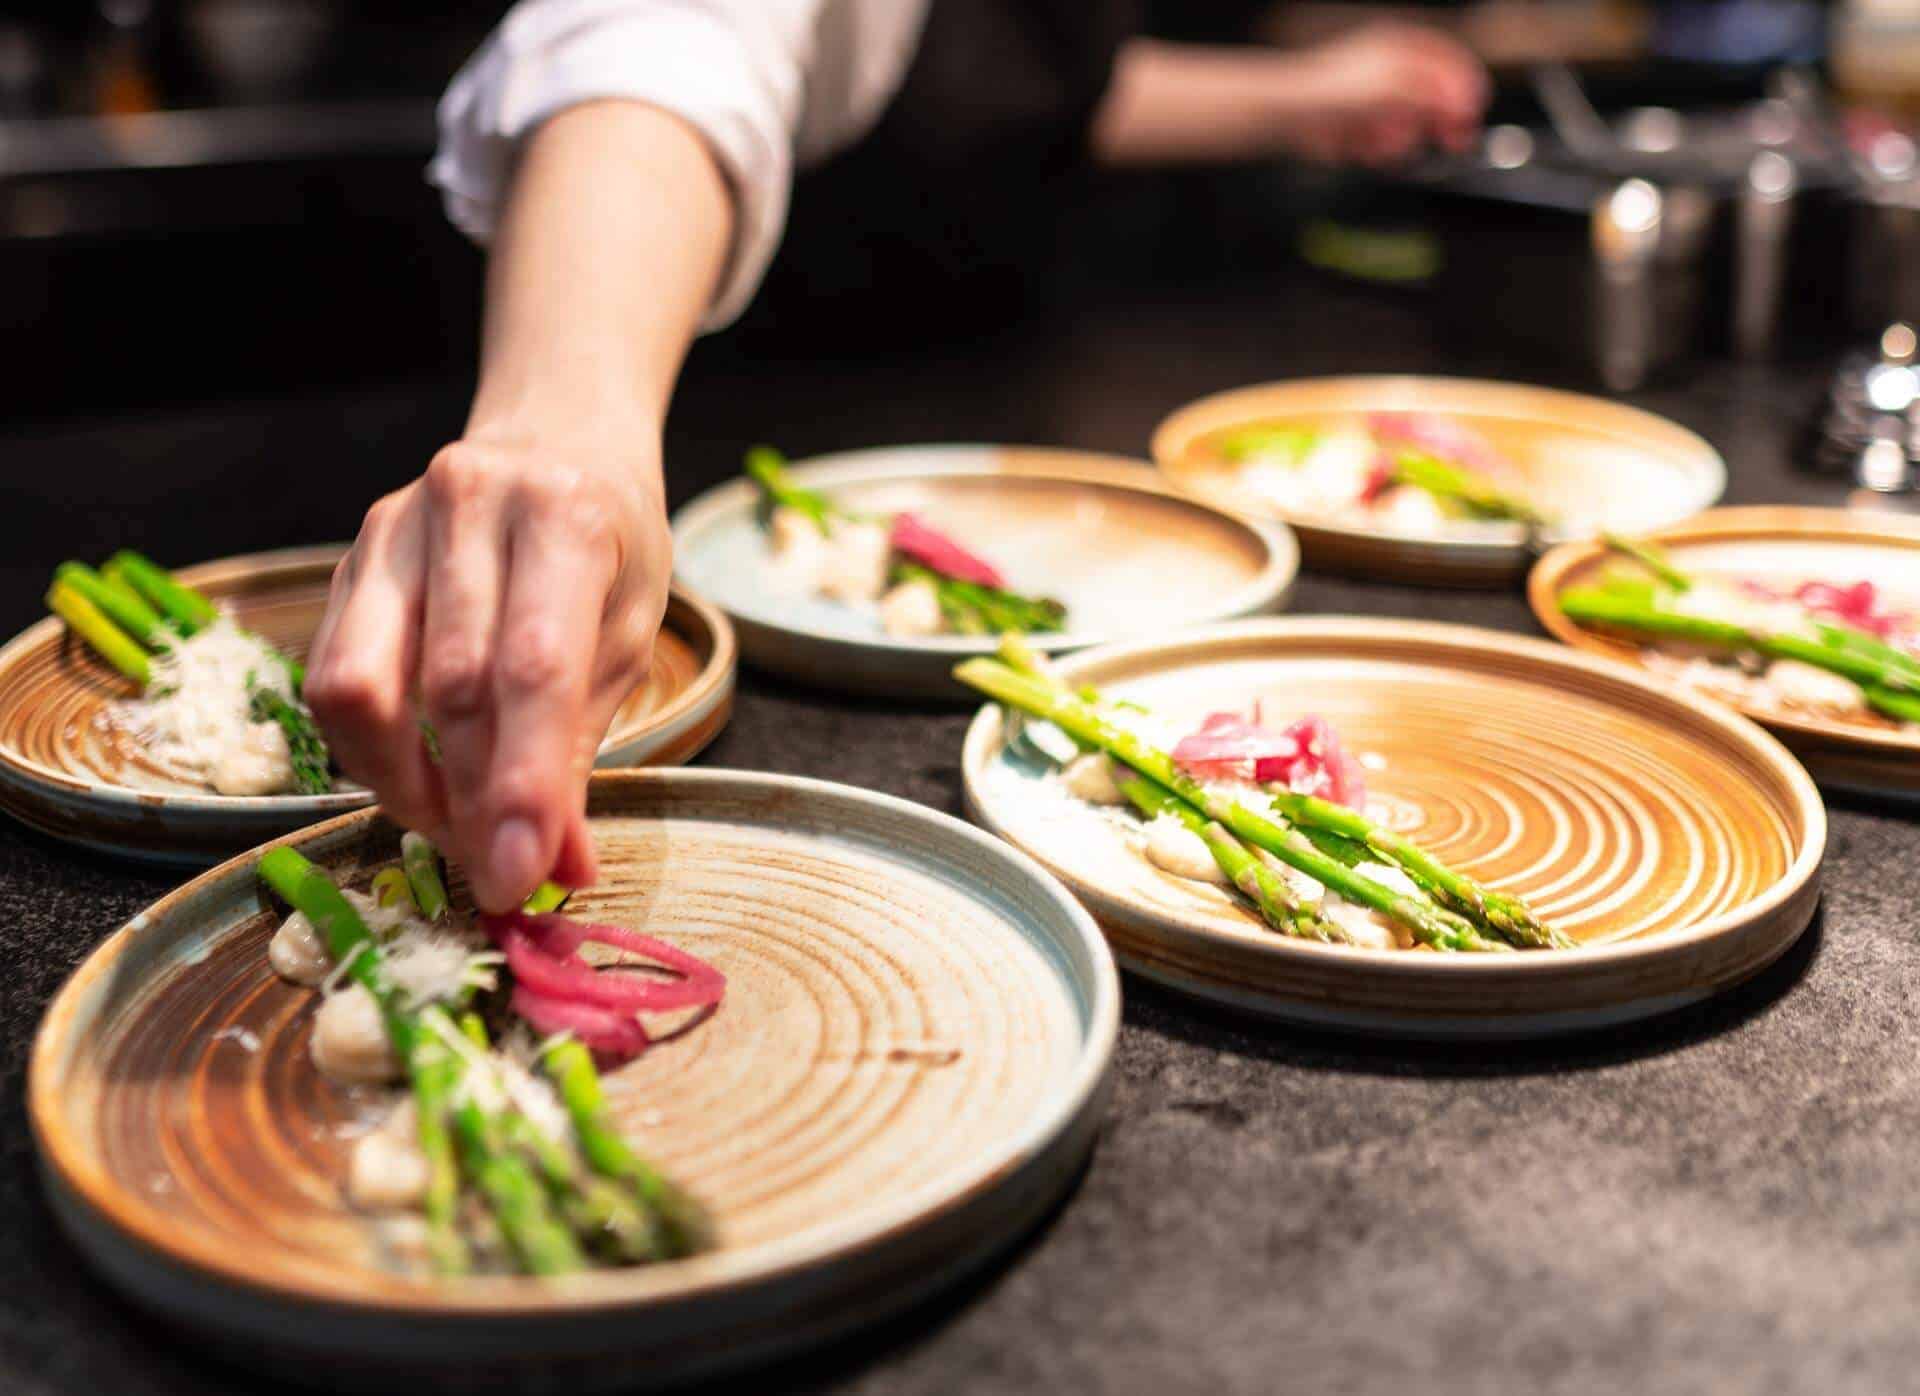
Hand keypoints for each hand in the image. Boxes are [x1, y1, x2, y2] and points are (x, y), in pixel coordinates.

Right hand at [306, 422, 669, 910]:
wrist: (556, 439)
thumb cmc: (608, 545)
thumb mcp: (629, 633)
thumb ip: (583, 748)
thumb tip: (557, 871)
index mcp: (565, 515)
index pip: (534, 668)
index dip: (523, 785)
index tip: (520, 876)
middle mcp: (469, 504)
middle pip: (451, 686)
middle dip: (472, 803)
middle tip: (500, 877)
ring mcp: (392, 526)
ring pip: (363, 686)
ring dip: (407, 785)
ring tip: (458, 828)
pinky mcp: (348, 558)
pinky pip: (333, 677)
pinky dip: (372, 751)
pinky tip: (420, 778)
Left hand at [1282, 24, 1488, 166]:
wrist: (1285, 119)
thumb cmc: (1330, 93)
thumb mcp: (1391, 87)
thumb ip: (1431, 92)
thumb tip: (1463, 100)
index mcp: (1400, 48)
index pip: (1450, 63)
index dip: (1466, 88)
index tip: (1472, 114)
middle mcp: (1390, 72)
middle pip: (1436, 98)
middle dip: (1441, 121)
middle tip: (1453, 142)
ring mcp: (1375, 100)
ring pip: (1410, 127)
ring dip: (1400, 138)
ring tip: (1379, 140)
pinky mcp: (1361, 127)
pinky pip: (1384, 144)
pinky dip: (1377, 149)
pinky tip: (1361, 147)